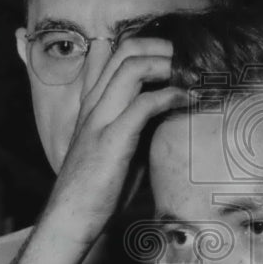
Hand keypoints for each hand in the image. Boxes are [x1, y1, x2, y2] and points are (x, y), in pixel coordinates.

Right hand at [42, 37, 186, 246]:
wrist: (71, 218)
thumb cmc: (96, 189)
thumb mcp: (118, 148)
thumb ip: (136, 126)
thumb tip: (167, 114)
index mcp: (93, 104)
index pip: (113, 55)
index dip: (145, 45)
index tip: (173, 54)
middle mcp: (94, 104)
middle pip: (125, 50)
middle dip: (161, 45)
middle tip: (189, 58)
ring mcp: (100, 119)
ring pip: (131, 66)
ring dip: (167, 63)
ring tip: (191, 72)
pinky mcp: (112, 139)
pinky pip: (143, 104)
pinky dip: (170, 96)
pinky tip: (188, 99)